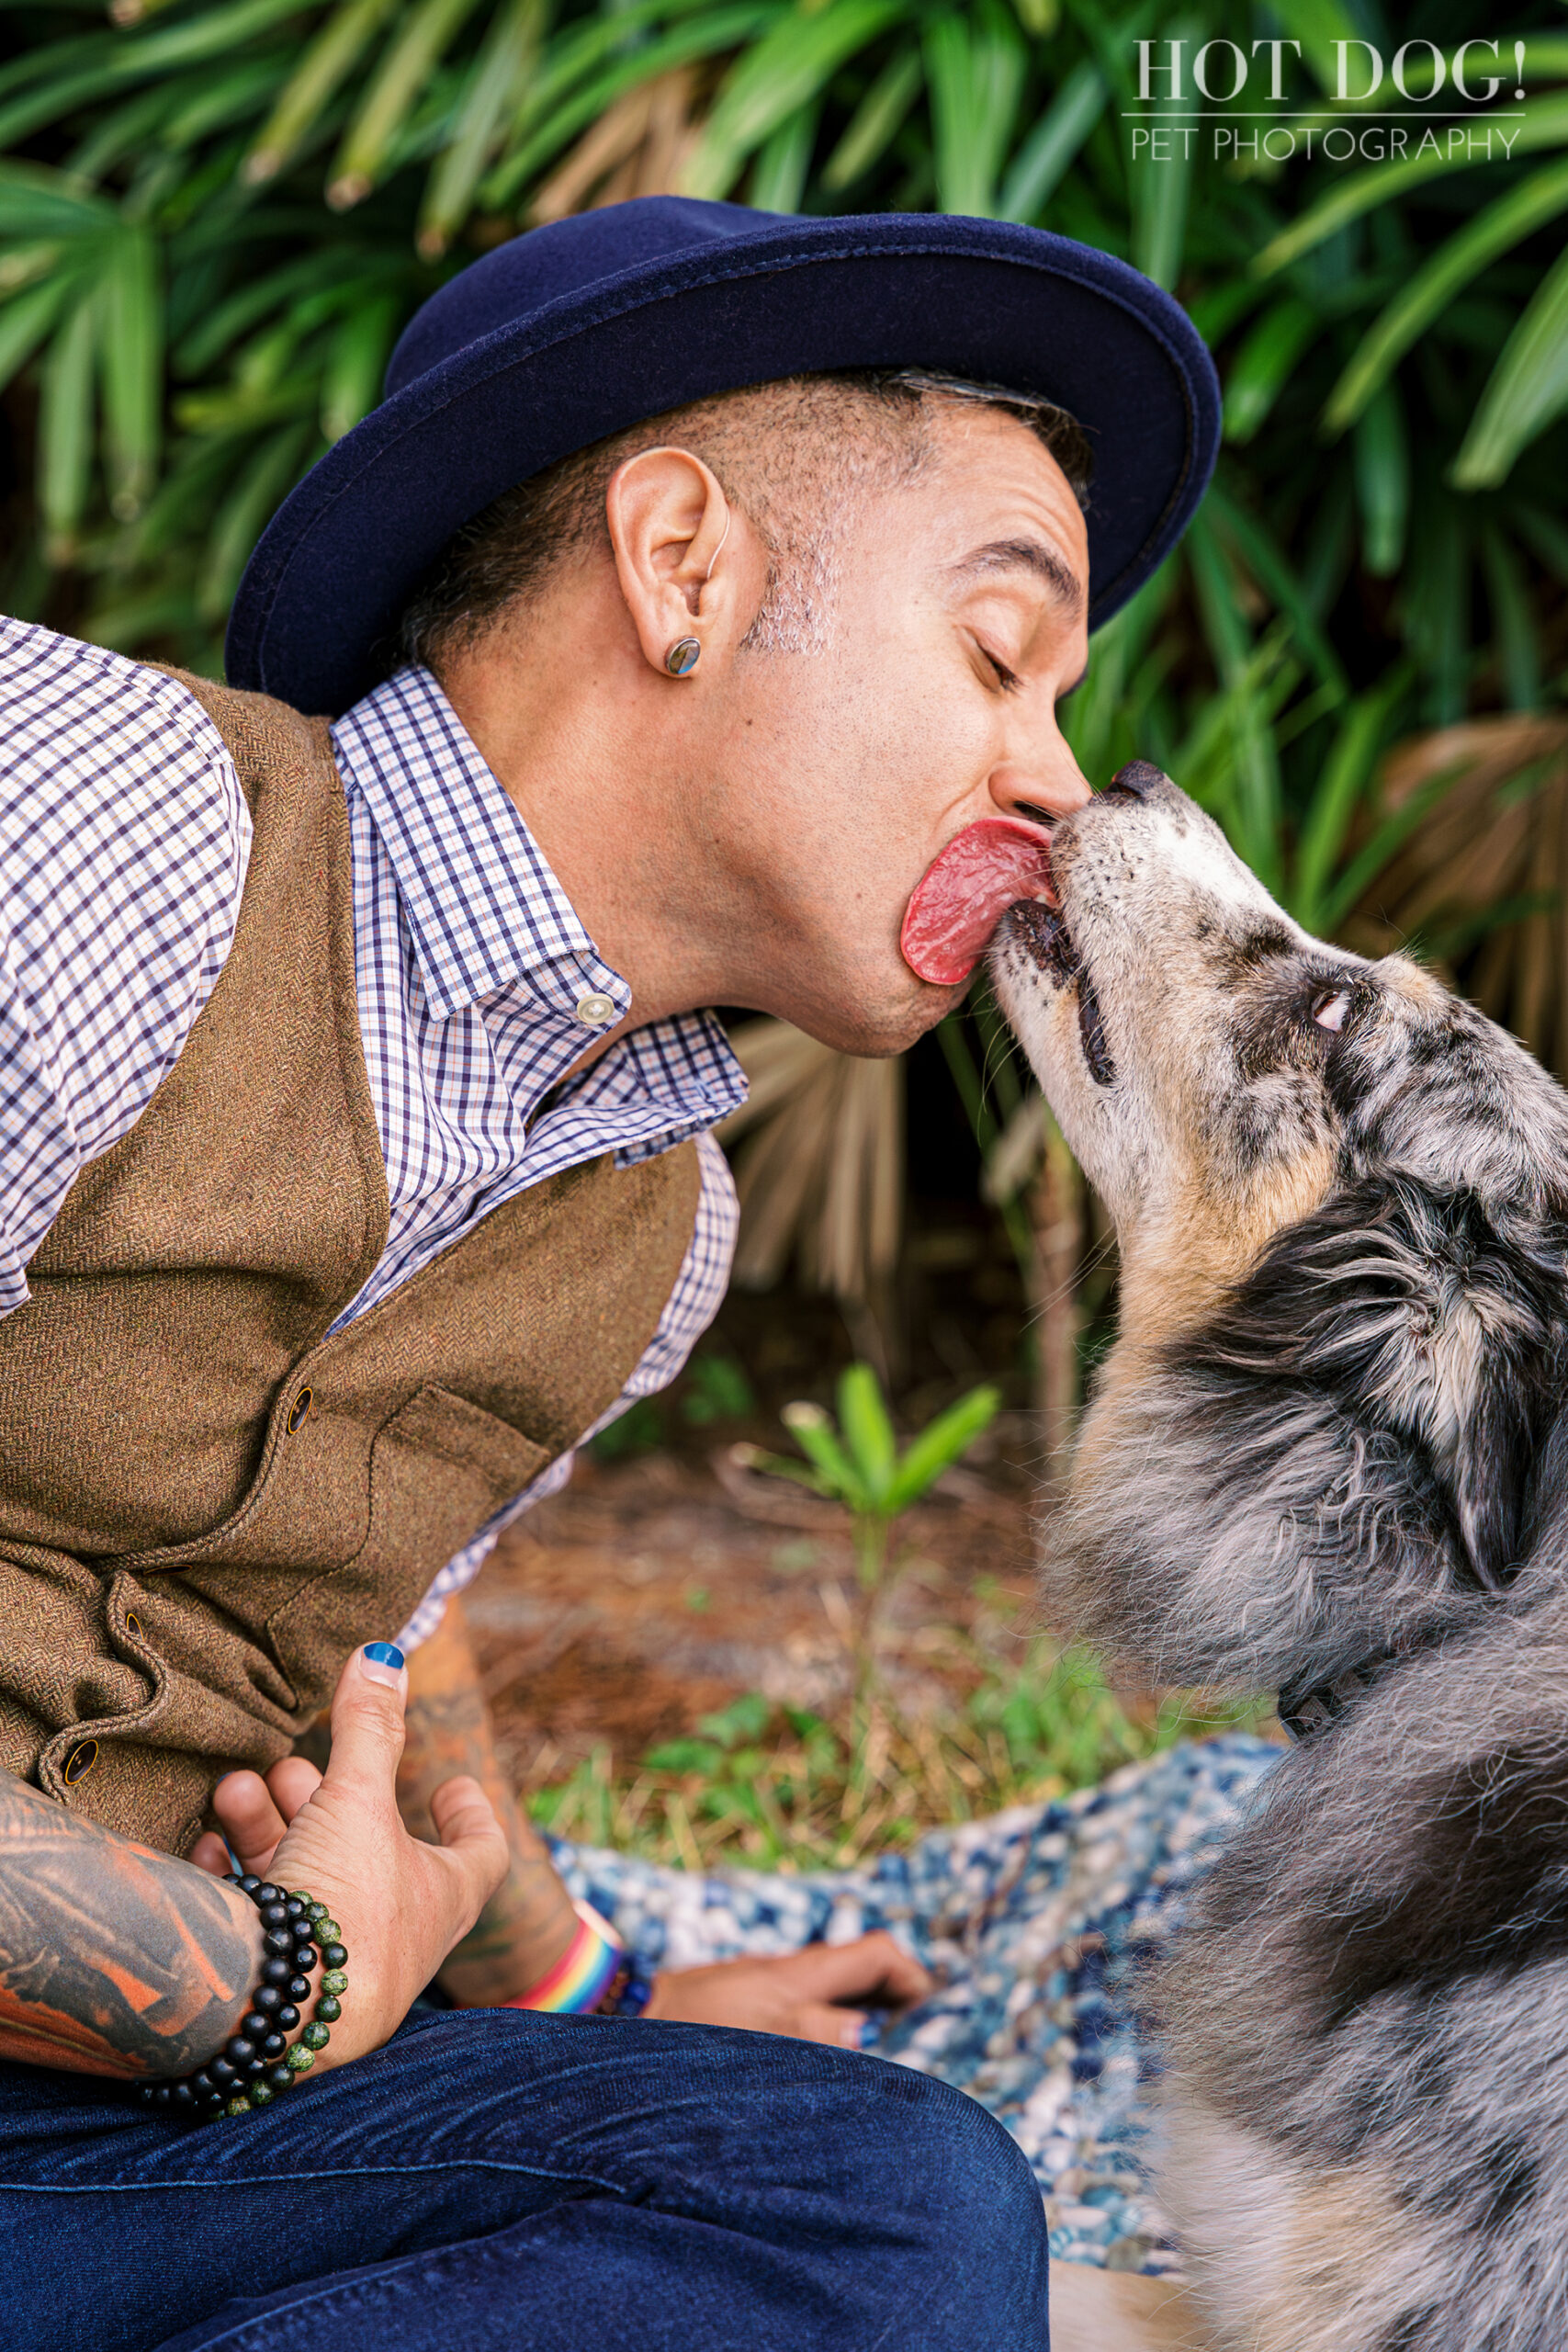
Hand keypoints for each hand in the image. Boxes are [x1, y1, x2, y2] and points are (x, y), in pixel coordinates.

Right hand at [189, 1644, 508, 2070]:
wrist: (279, 2021)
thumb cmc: (347, 1909)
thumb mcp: (358, 1800)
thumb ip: (369, 1729)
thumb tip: (385, 1654)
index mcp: (441, 1896)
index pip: (479, 1853)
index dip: (471, 1816)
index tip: (454, 1784)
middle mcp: (397, 1933)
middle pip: (371, 1853)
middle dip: (324, 1801)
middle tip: (290, 1768)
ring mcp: (339, 1963)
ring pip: (311, 1879)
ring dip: (270, 1827)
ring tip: (235, 1793)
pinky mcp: (282, 1984)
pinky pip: (267, 1923)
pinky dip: (241, 1879)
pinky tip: (213, 1851)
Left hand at [642, 1932, 931, 2048]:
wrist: (626, 2011)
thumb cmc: (692, 2029)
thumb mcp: (762, 2039)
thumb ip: (816, 2032)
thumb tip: (863, 2029)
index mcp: (801, 1975)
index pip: (876, 1952)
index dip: (911, 1975)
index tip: (933, 2006)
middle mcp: (788, 1973)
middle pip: (859, 1968)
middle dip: (895, 1993)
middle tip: (921, 2029)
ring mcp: (766, 1986)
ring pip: (831, 1988)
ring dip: (862, 2008)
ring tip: (883, 2048)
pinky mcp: (745, 2002)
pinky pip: (804, 2004)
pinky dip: (829, 2020)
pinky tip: (826, 2055)